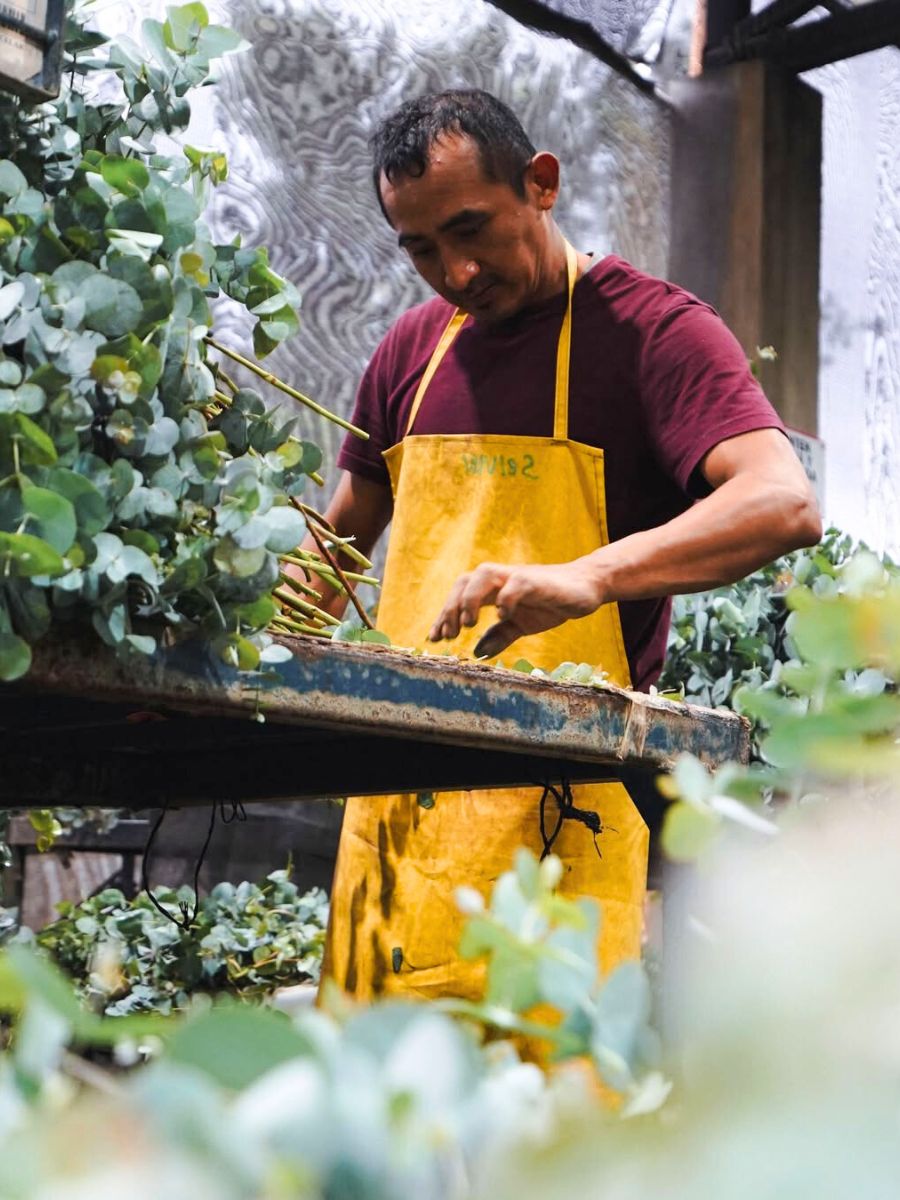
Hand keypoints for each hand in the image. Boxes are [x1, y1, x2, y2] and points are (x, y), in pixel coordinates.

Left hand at [428, 559, 603, 657]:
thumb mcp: (521, 625)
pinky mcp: (536, 580)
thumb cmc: (550, 603)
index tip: (435, 639)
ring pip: (483, 574)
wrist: (585, 588)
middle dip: (451, 607)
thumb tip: (478, 652)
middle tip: (448, 636)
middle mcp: (500, 579)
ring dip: (470, 598)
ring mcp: (517, 576)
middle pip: (464, 581)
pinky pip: (515, 584)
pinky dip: (505, 599)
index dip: (444, 615)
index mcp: (493, 590)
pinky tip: (502, 617)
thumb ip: (500, 635)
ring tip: (468, 624)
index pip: (459, 595)